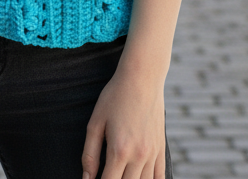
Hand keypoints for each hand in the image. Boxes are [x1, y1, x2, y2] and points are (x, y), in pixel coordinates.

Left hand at [81, 61, 166, 178]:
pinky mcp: (161, 149)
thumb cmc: (115, 97)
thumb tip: (86, 178)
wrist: (142, 78)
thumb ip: (90, 153)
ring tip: (121, 175)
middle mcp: (138, 156)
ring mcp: (152, 154)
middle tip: (108, 174)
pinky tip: (140, 178)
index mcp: (119, 150)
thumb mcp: (96, 122)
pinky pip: (160, 177)